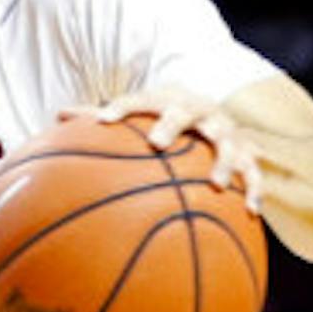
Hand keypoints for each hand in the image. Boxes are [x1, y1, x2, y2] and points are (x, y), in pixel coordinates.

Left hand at [97, 90, 263, 213]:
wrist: (207, 108)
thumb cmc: (159, 118)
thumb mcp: (135, 114)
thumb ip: (98, 116)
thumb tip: (57, 115)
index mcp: (165, 101)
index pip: (138, 99)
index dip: (121, 107)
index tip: (103, 119)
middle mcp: (196, 111)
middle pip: (184, 113)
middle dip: (171, 125)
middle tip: (158, 143)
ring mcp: (224, 131)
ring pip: (226, 142)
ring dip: (223, 162)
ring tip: (217, 184)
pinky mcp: (246, 152)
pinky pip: (253, 172)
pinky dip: (254, 190)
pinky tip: (252, 212)